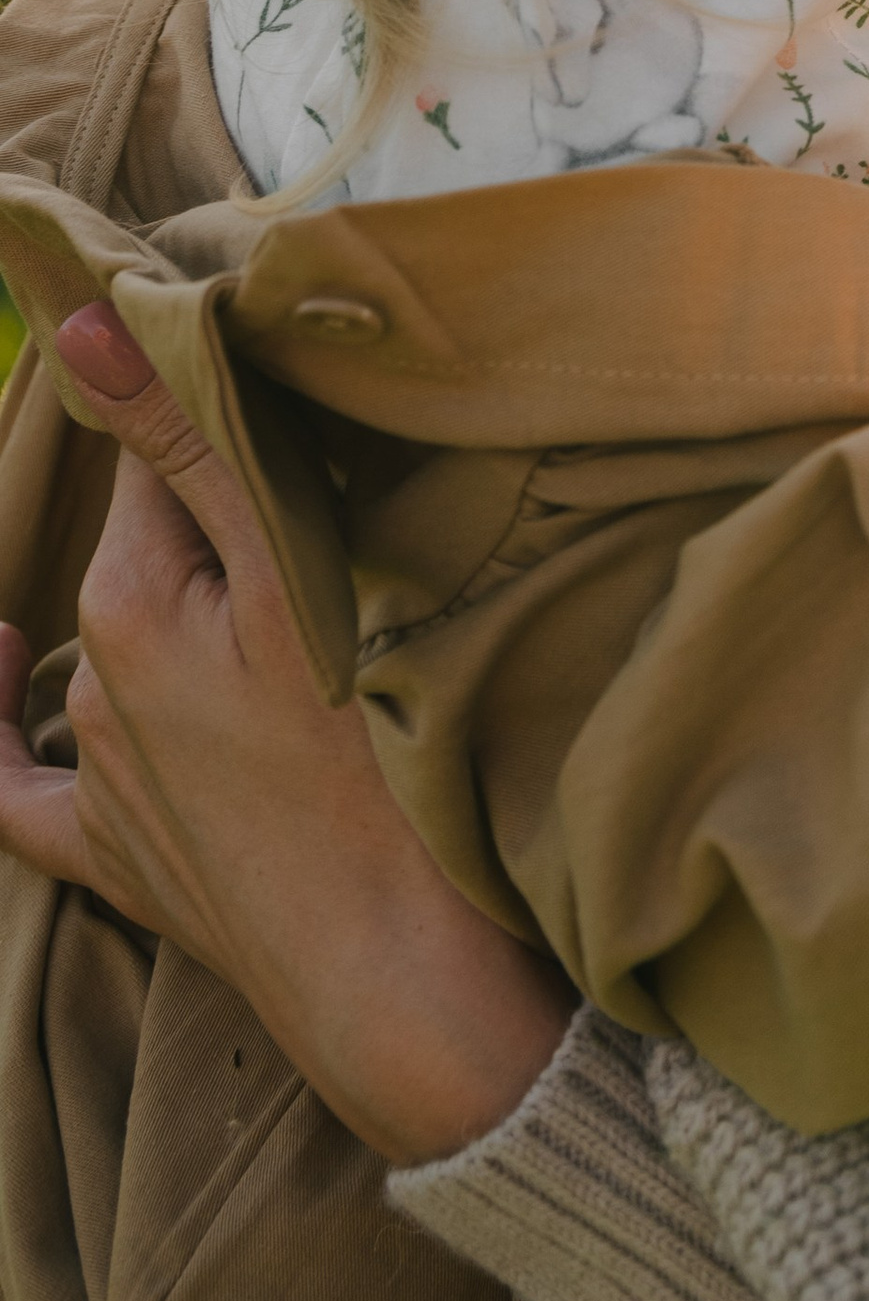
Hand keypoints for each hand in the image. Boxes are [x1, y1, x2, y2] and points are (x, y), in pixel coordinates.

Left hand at [0, 303, 572, 1165]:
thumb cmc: (374, 775)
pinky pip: (19, 794)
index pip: (165, 453)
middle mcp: (94, 686)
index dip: (213, 409)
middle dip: (208, 520)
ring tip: (254, 610)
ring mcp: (100, 780)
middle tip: (311, 509)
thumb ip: (191, 450)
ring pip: (112, 652)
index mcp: (137, 602)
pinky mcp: (116, 860)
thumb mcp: (304, 584)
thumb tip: (88, 323)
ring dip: (166, 617)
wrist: (398, 978)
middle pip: (149, 551)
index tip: (265, 385)